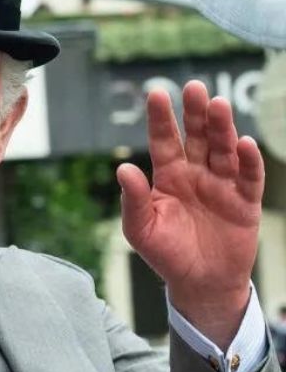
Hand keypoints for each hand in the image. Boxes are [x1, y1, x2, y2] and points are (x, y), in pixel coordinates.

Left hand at [117, 80, 262, 347]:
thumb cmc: (165, 254)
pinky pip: (248, 177)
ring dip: (222, 128)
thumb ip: (133, 200)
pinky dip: (248, 160)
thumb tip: (123, 168)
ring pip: (223, 150)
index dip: (160, 119)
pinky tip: (244, 143)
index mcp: (168, 177)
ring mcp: (222, 185)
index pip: (163, 141)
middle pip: (197, 137)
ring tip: (218, 106)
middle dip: (195, 113)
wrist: (199, 283)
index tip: (156, 93)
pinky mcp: (245, 201)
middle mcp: (196, 174)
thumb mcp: (140, 229)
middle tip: (194, 88)